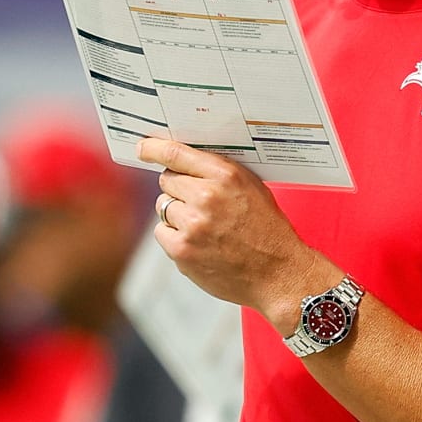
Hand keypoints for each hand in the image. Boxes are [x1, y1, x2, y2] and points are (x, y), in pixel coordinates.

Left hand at [137, 138, 337, 329]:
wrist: (279, 274)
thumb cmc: (268, 229)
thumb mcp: (253, 188)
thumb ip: (219, 172)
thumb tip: (184, 161)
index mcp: (226, 176)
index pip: (176, 154)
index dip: (154, 148)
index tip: (143, 148)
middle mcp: (206, 197)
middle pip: (167, 180)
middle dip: (178, 188)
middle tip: (199, 203)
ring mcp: (192, 225)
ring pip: (163, 207)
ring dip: (176, 214)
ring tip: (204, 227)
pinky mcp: (182, 251)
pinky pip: (162, 232)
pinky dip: (174, 236)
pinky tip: (198, 243)